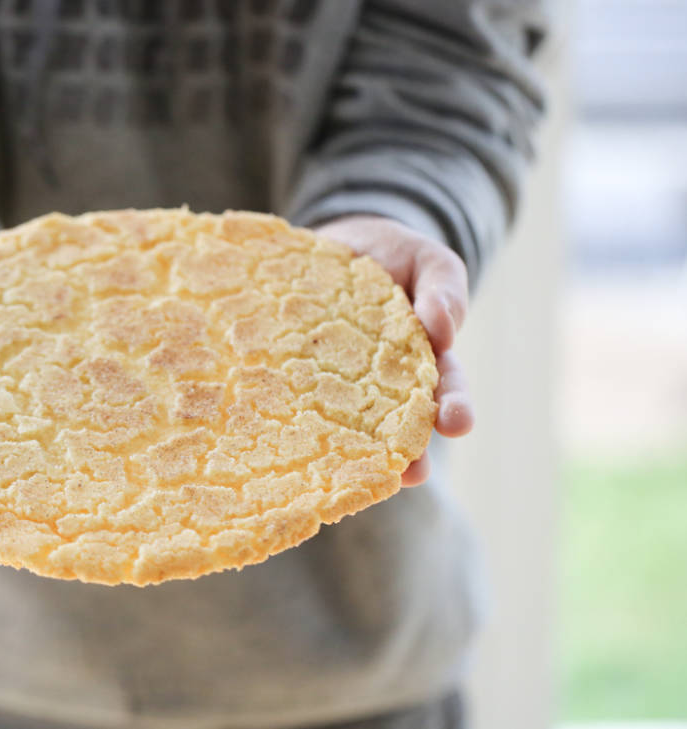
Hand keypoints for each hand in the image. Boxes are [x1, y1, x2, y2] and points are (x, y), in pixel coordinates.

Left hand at [313, 214, 473, 486]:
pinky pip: (302, 399)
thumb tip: (443, 328)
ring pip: (351, 424)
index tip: (458, 424)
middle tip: (414, 471)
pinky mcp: (301, 373)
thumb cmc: (396, 258)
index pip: (445, 389)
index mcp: (424, 359)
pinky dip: (301, 422)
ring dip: (358, 453)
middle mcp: (384, 382)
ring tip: (362, 478)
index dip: (454, 409)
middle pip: (399, 423)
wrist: (339, 243)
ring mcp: (340, 381)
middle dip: (410, 449)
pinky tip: (295, 441)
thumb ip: (444, 290)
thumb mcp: (429, 262)